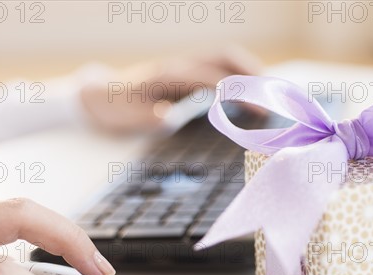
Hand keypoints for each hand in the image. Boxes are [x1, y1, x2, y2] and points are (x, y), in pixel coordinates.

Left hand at [80, 46, 261, 132]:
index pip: (211, 77)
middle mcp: (180, 65)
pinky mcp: (185, 73)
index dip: (236, 90)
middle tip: (273, 97)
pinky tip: (248, 91)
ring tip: (268, 93)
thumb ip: (148, 117)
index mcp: (169, 74)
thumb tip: (169, 116)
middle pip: (224, 58)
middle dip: (251, 74)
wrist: (100, 94)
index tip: (258, 107)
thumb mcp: (127, 116)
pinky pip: (217, 67)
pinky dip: (237, 74)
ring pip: (223, 59)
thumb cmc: (115, 107)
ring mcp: (183, 67)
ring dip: (247, 71)